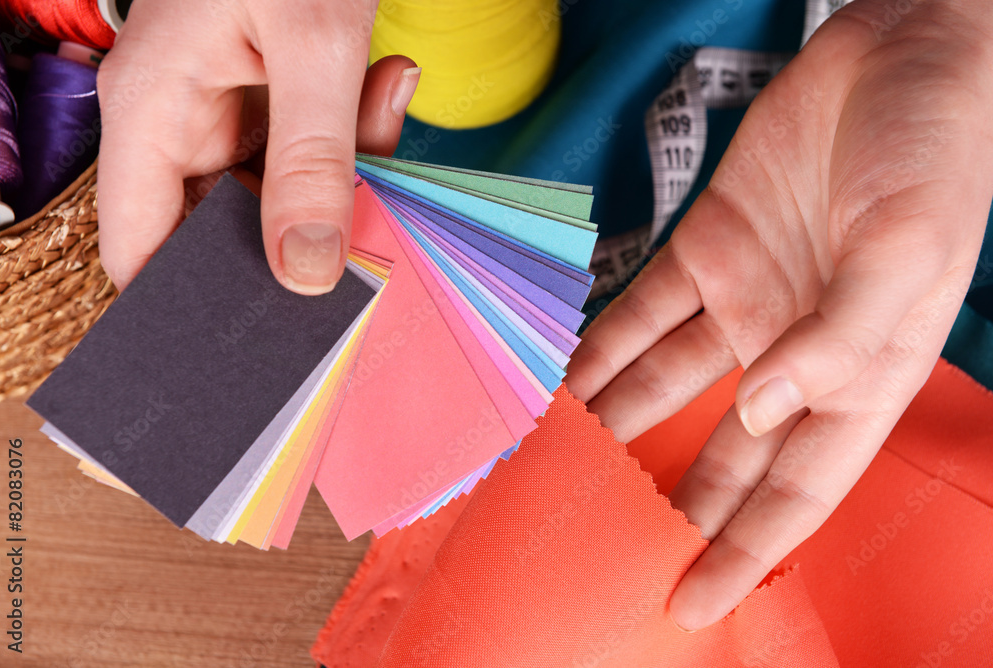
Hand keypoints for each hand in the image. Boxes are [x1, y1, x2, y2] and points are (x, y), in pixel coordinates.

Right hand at [97, 0, 419, 293]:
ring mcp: (220, 107)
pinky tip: (381, 82)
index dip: (189, 301)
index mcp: (150, 111)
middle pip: (226, 228)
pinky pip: (307, 148)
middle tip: (366, 220)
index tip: (262, 337)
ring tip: (377, 100)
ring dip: (343, 170)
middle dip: (301, 232)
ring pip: (281, 191)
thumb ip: (312, 161)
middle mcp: (176, 119)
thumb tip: (307, 274)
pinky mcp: (263, 94)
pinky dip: (352, 133)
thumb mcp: (314, 43)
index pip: (140, 249)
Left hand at [567, 0, 992, 630]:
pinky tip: (562, 381)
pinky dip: (602, 346)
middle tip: (606, 552)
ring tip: (561, 473)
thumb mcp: (907, 251)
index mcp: (858, 373)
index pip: (796, 488)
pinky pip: (642, 312)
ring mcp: (746, 302)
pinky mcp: (706, 251)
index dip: (745, 551)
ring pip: (668, 386)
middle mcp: (796, 352)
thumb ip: (839, 340)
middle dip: (672, 507)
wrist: (896, 55)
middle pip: (724, 454)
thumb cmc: (931, 151)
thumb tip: (760, 412)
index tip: (690, 605)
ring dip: (618, 427)